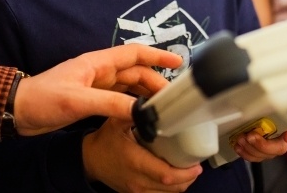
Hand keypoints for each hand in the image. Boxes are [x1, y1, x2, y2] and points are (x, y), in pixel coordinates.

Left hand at [15, 44, 181, 135]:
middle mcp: (100, 72)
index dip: (157, 56)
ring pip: (129, 87)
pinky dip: (133, 105)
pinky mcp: (91, 100)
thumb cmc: (42, 99)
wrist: (17, 110)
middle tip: (174, 98)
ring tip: (162, 107)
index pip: (134, 54)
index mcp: (97, 63)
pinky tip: (141, 115)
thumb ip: (111, 104)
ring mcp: (96, 86)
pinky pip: (119, 99)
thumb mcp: (78, 101)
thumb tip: (141, 111)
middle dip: (156, 82)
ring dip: (146, 94)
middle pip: (136, 72)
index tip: (178, 61)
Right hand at [83, 117, 202, 192]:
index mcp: (135, 162)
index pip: (166, 175)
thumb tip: (154, 103)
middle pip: (173, 188)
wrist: (90, 160)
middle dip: (188, 177)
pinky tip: (175, 176)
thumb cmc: (105, 141)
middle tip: (195, 163)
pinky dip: (172, 188)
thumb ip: (136, 111)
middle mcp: (137, 181)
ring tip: (187, 168)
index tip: (196, 164)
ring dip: (182, 183)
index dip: (185, 172)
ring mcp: (137, 191)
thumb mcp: (117, 121)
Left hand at [232, 121, 286, 161]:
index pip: (277, 148)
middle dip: (253, 146)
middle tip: (245, 136)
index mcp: (285, 140)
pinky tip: (238, 146)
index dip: (264, 145)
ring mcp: (267, 147)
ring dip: (247, 150)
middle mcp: (276, 146)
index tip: (253, 135)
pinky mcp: (258, 145)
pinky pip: (251, 155)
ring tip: (239, 140)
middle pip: (265, 153)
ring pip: (257, 156)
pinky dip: (244, 152)